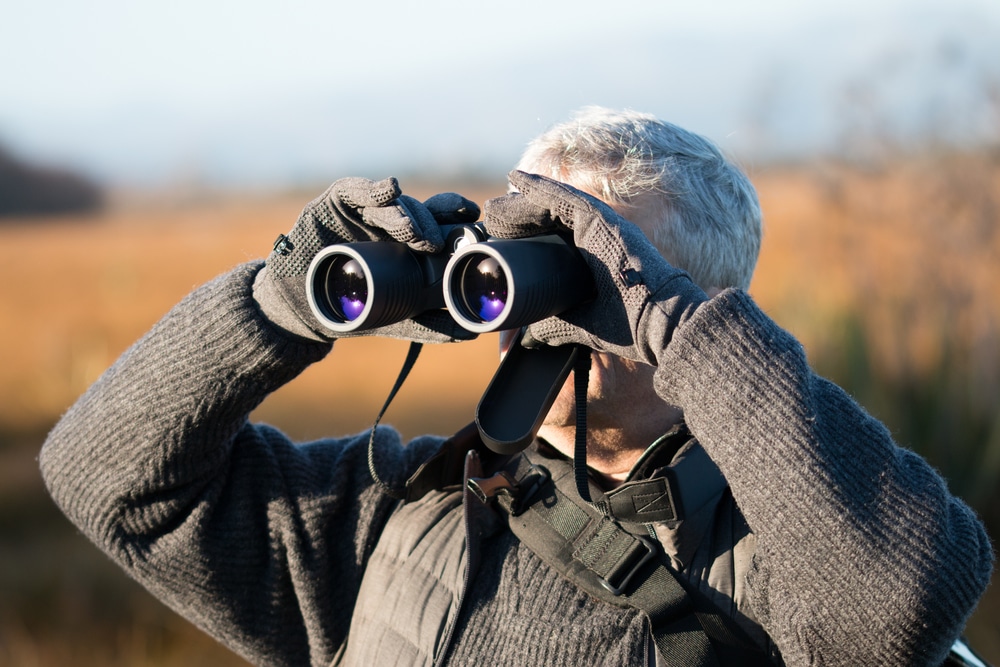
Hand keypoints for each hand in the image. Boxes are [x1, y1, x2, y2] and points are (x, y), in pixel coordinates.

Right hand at [255, 177, 479, 341]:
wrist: (304, 307)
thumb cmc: (352, 307)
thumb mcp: (396, 318)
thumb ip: (431, 324)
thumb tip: (472, 333)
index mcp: (411, 242)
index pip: (438, 223)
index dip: (456, 219)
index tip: (473, 222)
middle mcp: (392, 221)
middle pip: (419, 210)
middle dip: (431, 221)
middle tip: (436, 241)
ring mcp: (365, 209)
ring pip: (392, 203)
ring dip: (405, 214)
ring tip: (412, 232)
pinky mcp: (337, 201)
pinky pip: (357, 190)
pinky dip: (374, 189)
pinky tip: (390, 188)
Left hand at [483, 170, 705, 363]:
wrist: (661, 324)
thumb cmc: (632, 326)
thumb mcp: (584, 325)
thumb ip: (557, 324)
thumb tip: (530, 335)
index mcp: (597, 257)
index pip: (556, 237)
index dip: (529, 234)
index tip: (503, 236)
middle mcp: (600, 236)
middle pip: (552, 218)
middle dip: (519, 215)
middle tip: (492, 219)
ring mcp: (603, 225)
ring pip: (554, 204)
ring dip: (522, 202)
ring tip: (495, 206)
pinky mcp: (602, 221)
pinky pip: (564, 198)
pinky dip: (540, 187)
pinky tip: (518, 179)